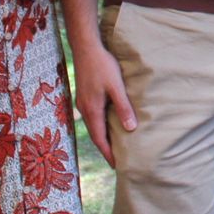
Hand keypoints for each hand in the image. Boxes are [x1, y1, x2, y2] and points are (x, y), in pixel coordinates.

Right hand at [72, 40, 136, 167]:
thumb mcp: (116, 87)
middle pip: (95, 135)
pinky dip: (100, 124)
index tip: (117, 166)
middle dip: (105, 148)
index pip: (100, 139)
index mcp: (92, 110)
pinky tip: (108, 123)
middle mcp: (85, 109)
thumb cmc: (103, 66)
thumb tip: (130, 129)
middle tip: (117, 160)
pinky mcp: (85, 95)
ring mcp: (83, 102)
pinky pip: (93, 116)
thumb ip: (123, 107)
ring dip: (103, 136)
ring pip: (94, 125)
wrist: (86, 48)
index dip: (108, 153)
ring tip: (114, 145)